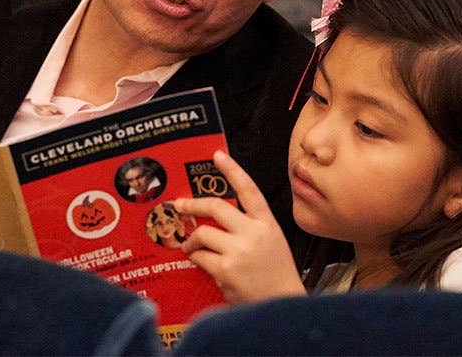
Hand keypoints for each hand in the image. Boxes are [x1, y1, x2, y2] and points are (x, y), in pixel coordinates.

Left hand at [174, 150, 305, 304]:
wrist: (281, 307)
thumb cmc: (274, 276)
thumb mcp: (271, 243)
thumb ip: (249, 228)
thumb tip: (214, 219)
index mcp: (267, 223)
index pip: (249, 189)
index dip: (232, 170)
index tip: (218, 155)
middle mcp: (254, 232)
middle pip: (216, 207)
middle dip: (193, 205)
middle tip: (180, 205)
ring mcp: (240, 250)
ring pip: (204, 233)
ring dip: (192, 240)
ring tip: (190, 246)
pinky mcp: (226, 268)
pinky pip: (200, 256)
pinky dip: (195, 258)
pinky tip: (200, 263)